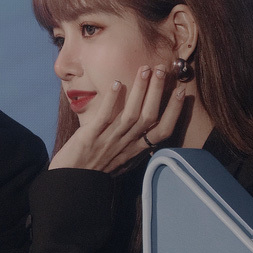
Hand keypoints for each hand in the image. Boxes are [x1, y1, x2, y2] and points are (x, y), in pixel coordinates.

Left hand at [49, 65, 185, 173]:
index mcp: (136, 150)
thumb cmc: (95, 170)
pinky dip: (112, 100)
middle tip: (161, 69)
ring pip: (130, 115)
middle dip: (157, 92)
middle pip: (149, 117)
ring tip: (144, 70)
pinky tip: (116, 83)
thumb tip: (147, 134)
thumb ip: (134, 146)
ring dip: (139, 91)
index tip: (181, 91)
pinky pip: (104, 117)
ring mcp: (109, 141)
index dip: (174, 111)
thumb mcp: (122, 160)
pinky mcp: (90, 138)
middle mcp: (126, 145)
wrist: (71, 184)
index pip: (163, 131)